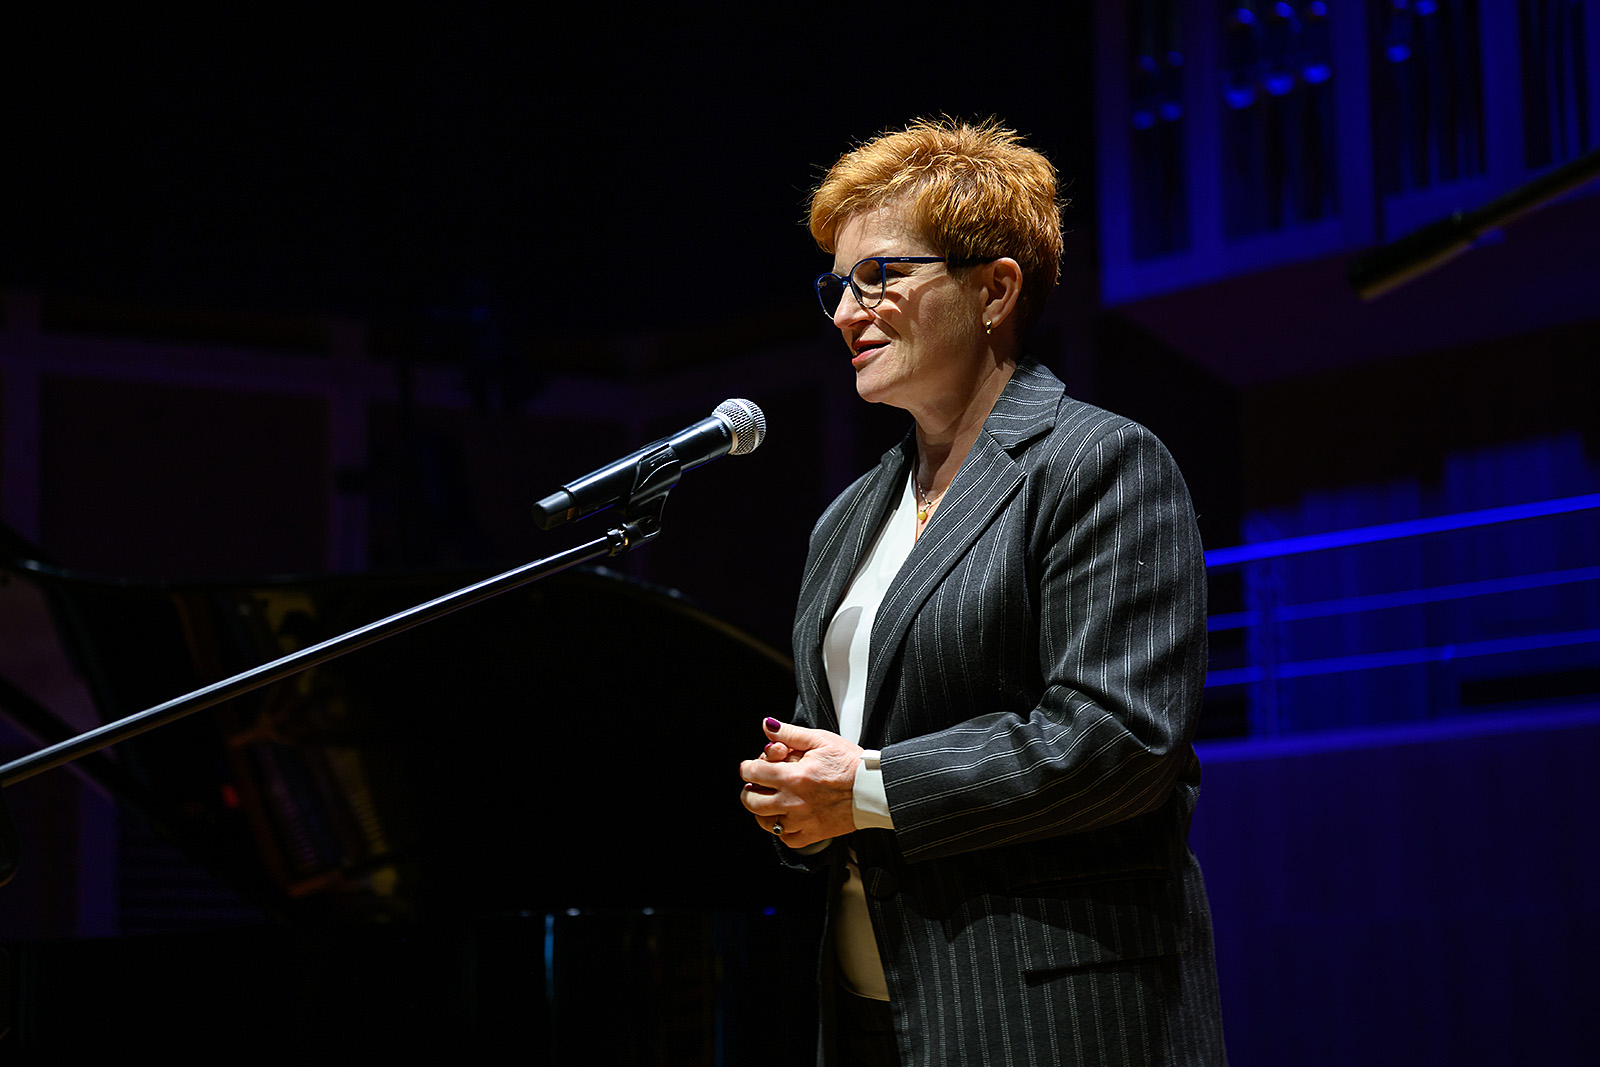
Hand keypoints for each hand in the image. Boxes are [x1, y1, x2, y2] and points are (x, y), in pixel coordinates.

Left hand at [739, 718, 862, 847]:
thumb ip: (790, 733)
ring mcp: (802, 821)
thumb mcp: (820, 739)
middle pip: (752, 801)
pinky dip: (782, 830)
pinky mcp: (813, 834)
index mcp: (792, 776)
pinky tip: (786, 818)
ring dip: (762, 811)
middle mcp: (793, 801)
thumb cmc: (850, 763)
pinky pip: (787, 839)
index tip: (751, 767)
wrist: (873, 787)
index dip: (747, 767)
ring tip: (769, 801)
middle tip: (756, 785)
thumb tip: (768, 726)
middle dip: (749, 790)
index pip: (752, 772)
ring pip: (766, 822)